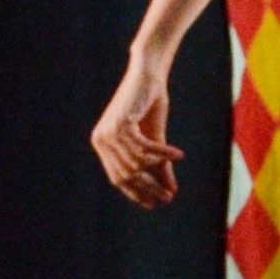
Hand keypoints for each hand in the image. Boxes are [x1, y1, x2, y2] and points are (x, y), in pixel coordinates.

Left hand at [89, 41, 184, 208]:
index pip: (117, 177)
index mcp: (103, 144)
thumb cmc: (150, 104)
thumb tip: (170, 189)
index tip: (154, 204)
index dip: (135, 192)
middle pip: (126, 175)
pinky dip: (162, 153)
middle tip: (168, 197)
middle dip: (148, 188)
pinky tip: (178, 154)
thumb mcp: (154, 138)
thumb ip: (158, 164)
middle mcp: (101, 140)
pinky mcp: (122, 123)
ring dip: (158, 171)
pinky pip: (145, 148)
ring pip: (136, 163)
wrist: (148, 74)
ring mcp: (109, 132)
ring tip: (174, 180)